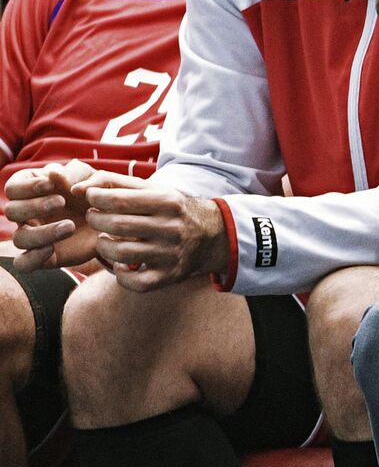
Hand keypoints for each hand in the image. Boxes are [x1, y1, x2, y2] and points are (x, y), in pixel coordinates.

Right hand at [5, 160, 99, 270]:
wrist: (116, 218)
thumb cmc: (97, 192)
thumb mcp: (91, 178)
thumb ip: (74, 174)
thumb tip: (52, 173)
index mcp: (33, 190)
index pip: (13, 188)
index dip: (26, 186)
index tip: (49, 184)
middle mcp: (28, 214)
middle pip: (12, 211)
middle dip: (33, 206)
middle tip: (61, 202)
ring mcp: (35, 235)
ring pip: (19, 238)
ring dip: (41, 233)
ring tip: (70, 226)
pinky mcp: (46, 256)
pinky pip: (24, 263)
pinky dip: (32, 258)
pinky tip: (50, 249)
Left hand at [78, 174, 227, 291]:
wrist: (213, 235)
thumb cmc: (173, 209)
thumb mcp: (155, 190)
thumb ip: (116, 184)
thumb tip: (77, 188)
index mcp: (169, 202)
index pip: (120, 200)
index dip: (96, 199)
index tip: (91, 198)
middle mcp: (172, 228)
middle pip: (117, 226)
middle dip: (96, 221)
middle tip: (95, 217)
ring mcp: (171, 254)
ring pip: (122, 254)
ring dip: (103, 247)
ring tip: (104, 239)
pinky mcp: (170, 276)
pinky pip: (135, 283)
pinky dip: (120, 275)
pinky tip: (121, 263)